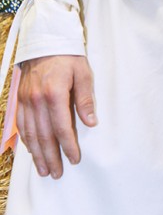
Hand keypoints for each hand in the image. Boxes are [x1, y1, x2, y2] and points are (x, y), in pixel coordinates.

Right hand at [17, 55, 96, 178]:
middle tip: (58, 174)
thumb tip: (91, 122)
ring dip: (37, 154)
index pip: (61, 128)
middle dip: (51, 157)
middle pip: (43, 136)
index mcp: (55, 94)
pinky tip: (32, 151)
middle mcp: (36, 100)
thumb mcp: (84, 73)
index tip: (74, 159)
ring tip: (44, 170)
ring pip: (30, 134)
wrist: (45, 41)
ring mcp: (25, 100)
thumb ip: (86, 98)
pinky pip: (21, 125)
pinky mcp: (20, 99)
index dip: (68, 146)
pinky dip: (26, 141)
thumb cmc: (68, 56)